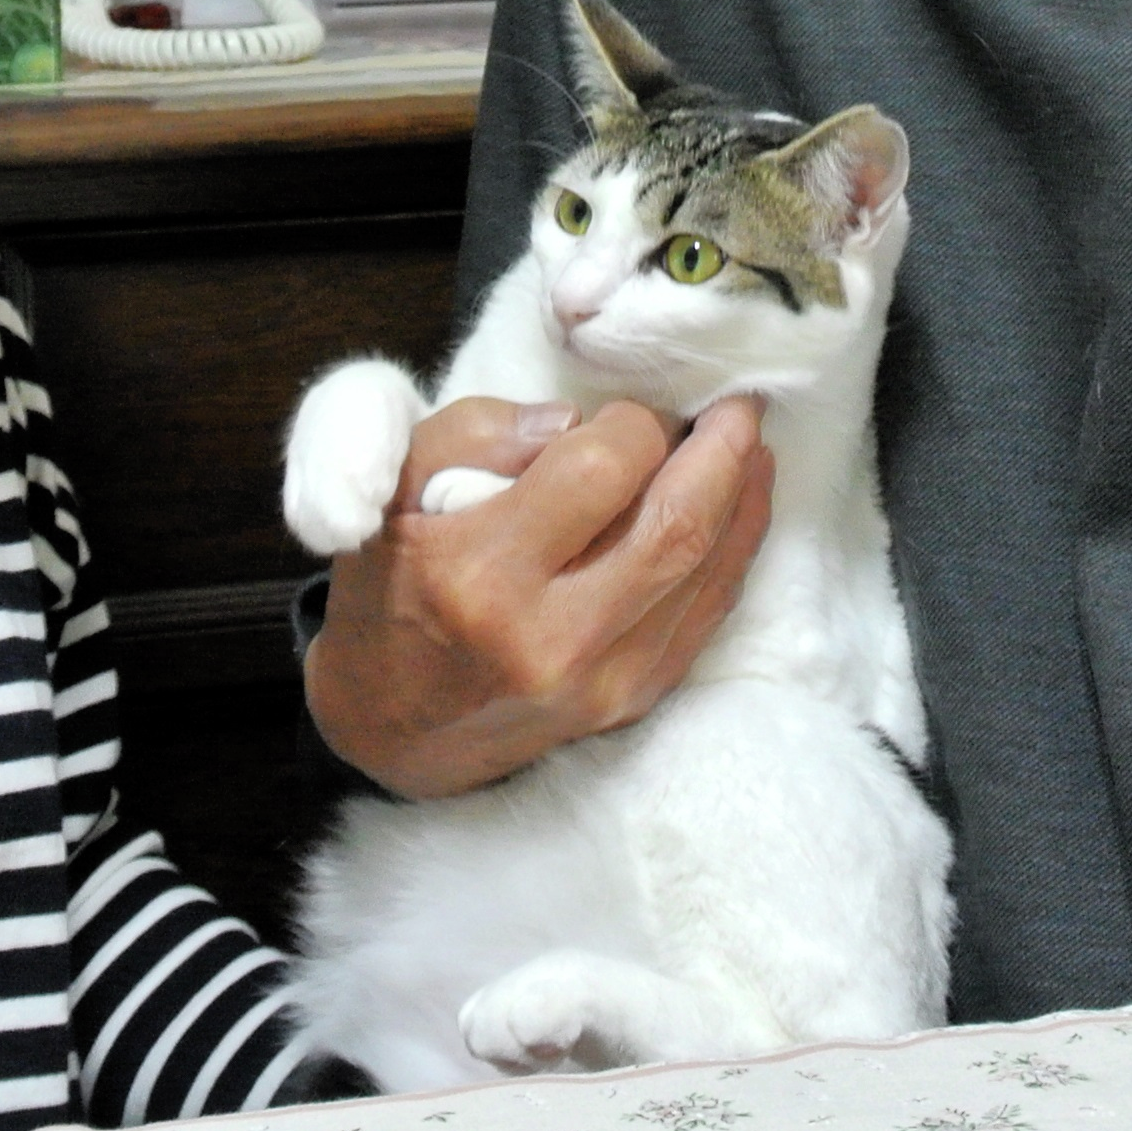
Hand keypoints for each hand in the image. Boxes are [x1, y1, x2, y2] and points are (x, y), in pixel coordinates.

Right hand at [302, 394, 772, 799]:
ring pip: (703, 573)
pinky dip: (732, 556)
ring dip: (740, 498)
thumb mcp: (385, 489)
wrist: (382, 727)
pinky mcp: (624, 708)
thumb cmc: (385, 591)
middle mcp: (547, 638)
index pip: (598, 470)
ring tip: (749, 445)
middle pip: (673, 523)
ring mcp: (596, 684)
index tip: (624, 409)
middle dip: (720, 449)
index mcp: (478, 573)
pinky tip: (739, 511)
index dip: (631, 423)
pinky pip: (703, 620)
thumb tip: (572, 421)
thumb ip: (472, 433)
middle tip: (736, 402)